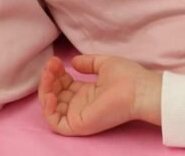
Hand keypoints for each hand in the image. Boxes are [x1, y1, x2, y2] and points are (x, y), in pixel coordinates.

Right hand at [37, 54, 162, 135]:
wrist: (139, 89)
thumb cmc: (128, 76)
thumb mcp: (104, 64)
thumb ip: (88, 63)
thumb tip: (73, 62)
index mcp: (87, 92)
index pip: (63, 85)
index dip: (56, 73)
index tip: (55, 60)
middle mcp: (80, 104)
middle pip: (55, 94)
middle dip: (49, 78)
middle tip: (51, 65)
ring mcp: (78, 115)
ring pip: (51, 107)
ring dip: (45, 90)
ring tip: (49, 75)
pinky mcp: (79, 124)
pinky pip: (55, 123)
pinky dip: (48, 110)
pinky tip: (51, 93)